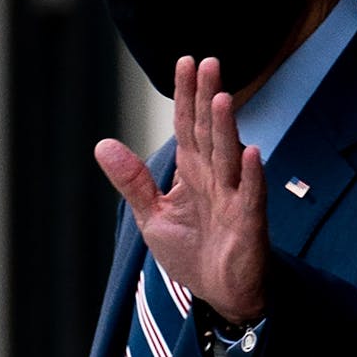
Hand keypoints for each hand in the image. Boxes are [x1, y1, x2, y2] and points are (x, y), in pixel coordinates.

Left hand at [94, 56, 268, 323]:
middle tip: (208, 62)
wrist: (223, 294)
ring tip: (222, 97)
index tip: (185, 61)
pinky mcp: (249, 224)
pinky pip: (251, 196)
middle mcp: (215, 178)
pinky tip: (253, 152)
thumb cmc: (193, 252)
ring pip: (230, 156)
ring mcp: (234, 199)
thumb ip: (132, 181)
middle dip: (208, 98)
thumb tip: (102, 144)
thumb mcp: (153, 215)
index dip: (186, 95)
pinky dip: (252, 176)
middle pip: (210, 131)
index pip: (188, 126)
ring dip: (227, 128)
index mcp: (192, 172)